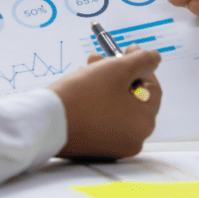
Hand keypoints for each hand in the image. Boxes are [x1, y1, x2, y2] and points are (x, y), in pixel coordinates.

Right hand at [50, 45, 161, 159]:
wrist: (43, 123)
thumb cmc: (82, 95)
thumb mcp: (117, 69)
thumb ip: (142, 60)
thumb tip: (155, 58)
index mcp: (144, 123)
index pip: (152, 88)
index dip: (141, 65)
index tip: (128, 49)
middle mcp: (134, 139)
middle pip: (133, 97)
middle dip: (118, 73)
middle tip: (100, 58)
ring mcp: (115, 146)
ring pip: (117, 106)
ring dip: (105, 85)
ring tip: (85, 71)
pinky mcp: (95, 147)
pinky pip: (104, 119)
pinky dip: (97, 103)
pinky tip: (81, 89)